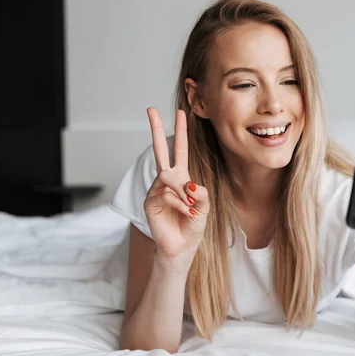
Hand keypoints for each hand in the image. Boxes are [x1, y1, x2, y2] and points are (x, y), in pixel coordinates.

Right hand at [143, 107, 209, 265]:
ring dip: (183, 192)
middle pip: (160, 150)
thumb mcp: (204, 205)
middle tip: (151, 109)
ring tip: (191, 206)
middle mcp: (167, 180)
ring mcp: (157, 189)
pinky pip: (166, 194)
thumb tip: (188, 184)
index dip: (180, 131)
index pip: (179, 150)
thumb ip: (201, 192)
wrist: (182, 246)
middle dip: (156, 129)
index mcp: (181, 177)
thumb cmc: (192, 225)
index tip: (180, 112)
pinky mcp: (150, 201)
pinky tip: (185, 213)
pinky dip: (180, 204)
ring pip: (169, 177)